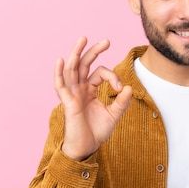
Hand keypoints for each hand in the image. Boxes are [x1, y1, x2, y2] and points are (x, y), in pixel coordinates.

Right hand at [54, 37, 132, 160]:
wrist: (87, 148)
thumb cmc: (97, 132)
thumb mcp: (114, 115)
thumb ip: (121, 102)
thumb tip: (130, 87)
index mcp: (90, 90)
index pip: (100, 73)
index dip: (113, 77)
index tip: (121, 89)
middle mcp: (80, 89)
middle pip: (84, 64)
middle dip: (94, 51)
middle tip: (107, 41)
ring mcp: (72, 94)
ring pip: (72, 69)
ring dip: (77, 53)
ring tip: (83, 39)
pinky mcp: (67, 102)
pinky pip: (60, 85)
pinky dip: (58, 73)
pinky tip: (60, 60)